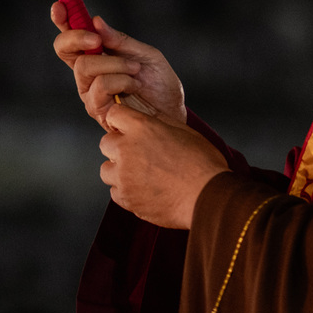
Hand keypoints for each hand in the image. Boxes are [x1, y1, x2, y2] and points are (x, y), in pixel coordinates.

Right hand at [51, 3, 187, 129]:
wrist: (173, 112)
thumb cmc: (159, 84)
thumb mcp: (146, 54)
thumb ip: (120, 40)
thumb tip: (95, 21)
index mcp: (97, 56)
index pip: (71, 38)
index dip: (62, 21)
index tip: (60, 6)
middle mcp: (88, 74)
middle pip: (64, 50)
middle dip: (77, 37)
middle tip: (97, 38)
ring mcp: (90, 92)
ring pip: (84, 67)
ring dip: (114, 63)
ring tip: (136, 70)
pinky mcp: (98, 110)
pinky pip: (99, 87)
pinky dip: (121, 80)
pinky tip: (135, 85)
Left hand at [99, 103, 227, 226]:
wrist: (207, 197)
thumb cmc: (203, 163)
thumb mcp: (184, 131)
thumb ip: (160, 121)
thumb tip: (148, 116)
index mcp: (142, 128)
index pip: (114, 114)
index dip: (121, 120)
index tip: (126, 126)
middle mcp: (127, 150)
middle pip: (105, 143)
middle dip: (118, 146)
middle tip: (138, 153)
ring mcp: (124, 176)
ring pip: (106, 170)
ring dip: (119, 170)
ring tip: (141, 174)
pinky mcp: (126, 198)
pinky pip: (114, 192)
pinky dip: (125, 190)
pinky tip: (144, 189)